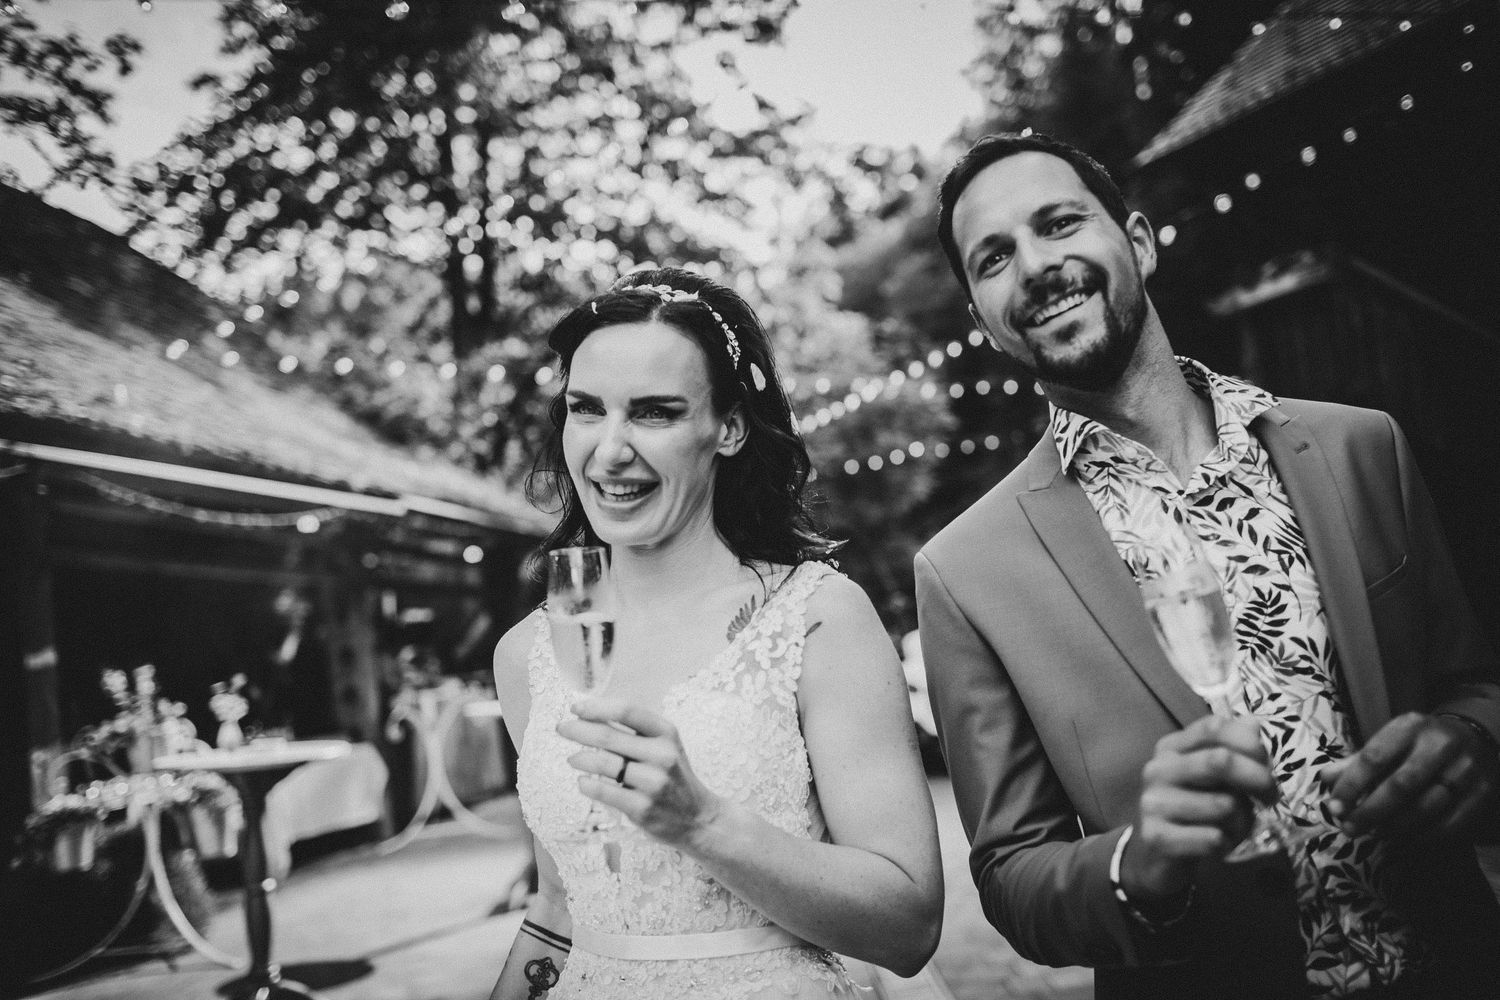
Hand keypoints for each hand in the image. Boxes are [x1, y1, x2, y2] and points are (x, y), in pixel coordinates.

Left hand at [557, 698, 722, 847]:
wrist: (696, 818)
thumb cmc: (672, 776)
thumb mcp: (664, 746)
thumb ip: (635, 732)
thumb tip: (590, 716)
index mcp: (666, 733)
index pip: (627, 711)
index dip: (597, 707)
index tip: (575, 708)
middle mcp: (662, 755)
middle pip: (609, 737)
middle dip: (578, 730)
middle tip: (561, 728)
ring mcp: (653, 783)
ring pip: (604, 764)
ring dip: (580, 758)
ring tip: (572, 758)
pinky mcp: (642, 808)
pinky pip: (604, 791)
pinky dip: (587, 785)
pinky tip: (582, 782)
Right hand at [1124, 714, 1278, 901]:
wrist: (1152, 856)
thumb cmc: (1190, 811)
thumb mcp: (1210, 778)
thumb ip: (1231, 750)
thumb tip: (1254, 724)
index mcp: (1171, 748)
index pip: (1213, 727)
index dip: (1248, 742)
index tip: (1268, 764)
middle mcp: (1158, 769)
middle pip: (1220, 760)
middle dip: (1258, 779)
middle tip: (1270, 798)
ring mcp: (1153, 802)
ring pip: (1223, 805)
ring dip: (1241, 821)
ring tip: (1233, 828)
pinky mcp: (1156, 836)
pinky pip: (1213, 838)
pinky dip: (1226, 845)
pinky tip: (1217, 845)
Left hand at [1319, 712, 1497, 839]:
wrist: (1475, 738)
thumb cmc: (1419, 744)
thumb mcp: (1389, 741)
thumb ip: (1358, 761)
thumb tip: (1325, 779)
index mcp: (1410, 726)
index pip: (1374, 757)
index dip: (1351, 785)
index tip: (1334, 807)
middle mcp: (1441, 745)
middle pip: (1401, 786)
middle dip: (1371, 812)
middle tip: (1350, 829)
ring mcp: (1466, 770)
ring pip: (1427, 808)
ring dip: (1395, 827)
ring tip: (1375, 835)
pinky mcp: (1483, 793)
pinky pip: (1451, 824)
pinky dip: (1423, 837)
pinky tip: (1403, 841)